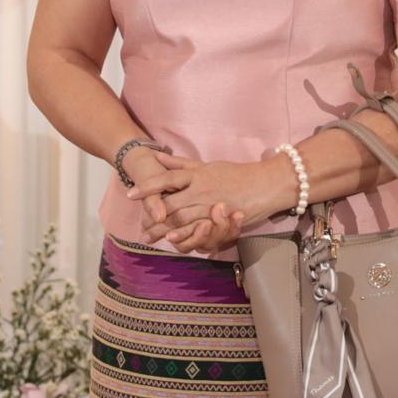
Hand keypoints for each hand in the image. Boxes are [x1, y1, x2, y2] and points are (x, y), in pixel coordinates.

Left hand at [124, 153, 288, 247]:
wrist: (267, 184)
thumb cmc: (238, 174)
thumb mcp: (208, 165)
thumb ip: (182, 164)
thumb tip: (159, 157)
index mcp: (198, 174)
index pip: (167, 179)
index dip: (148, 186)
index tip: (131, 194)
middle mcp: (201, 188)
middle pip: (170, 203)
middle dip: (152, 215)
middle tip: (139, 226)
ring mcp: (211, 203)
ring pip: (182, 218)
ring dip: (164, 229)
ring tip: (150, 237)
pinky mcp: (221, 217)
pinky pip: (199, 228)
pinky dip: (185, 234)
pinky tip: (174, 240)